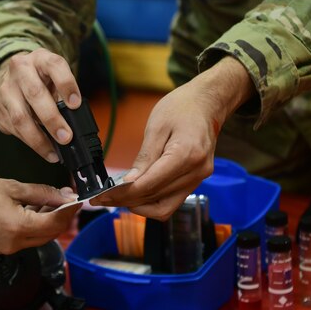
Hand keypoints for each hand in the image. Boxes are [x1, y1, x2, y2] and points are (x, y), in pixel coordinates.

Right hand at [0, 49, 81, 161]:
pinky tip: (41, 148)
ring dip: (38, 139)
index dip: (66, 84)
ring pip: (20, 117)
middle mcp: (20, 70)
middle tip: (66, 137)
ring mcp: (5, 89)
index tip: (75, 104)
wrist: (8, 76)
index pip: (54, 66)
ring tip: (52, 153)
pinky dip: (29, 142)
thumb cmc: (38, 78)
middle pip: (35, 94)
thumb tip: (73, 122)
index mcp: (40, 59)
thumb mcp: (53, 76)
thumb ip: (62, 93)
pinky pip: (13, 129)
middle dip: (52, 119)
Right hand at [0, 172, 80, 253]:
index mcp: (18, 228)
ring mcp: (5, 247)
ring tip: (50, 198)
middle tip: (67, 197)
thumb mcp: (10, 186)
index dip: (70, 209)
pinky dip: (33, 224)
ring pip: (37, 237)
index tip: (78, 197)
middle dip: (62, 216)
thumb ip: (40, 193)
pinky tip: (33, 208)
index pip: (56, 222)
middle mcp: (13, 243)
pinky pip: (24, 237)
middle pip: (50, 233)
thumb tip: (63, 195)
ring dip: (47, 220)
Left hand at [91, 57, 254, 219]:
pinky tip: (136, 195)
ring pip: (165, 206)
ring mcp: (199, 178)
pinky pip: (172, 200)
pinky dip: (153, 202)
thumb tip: (128, 182)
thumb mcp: (156, 127)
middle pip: (155, 197)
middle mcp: (196, 171)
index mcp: (186, 155)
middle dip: (127, 200)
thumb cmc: (181, 108)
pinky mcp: (196, 181)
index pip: (150, 185)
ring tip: (117, 198)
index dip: (124, 194)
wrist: (207, 102)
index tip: (104, 196)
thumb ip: (144, 157)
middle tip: (104, 198)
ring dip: (140, 205)